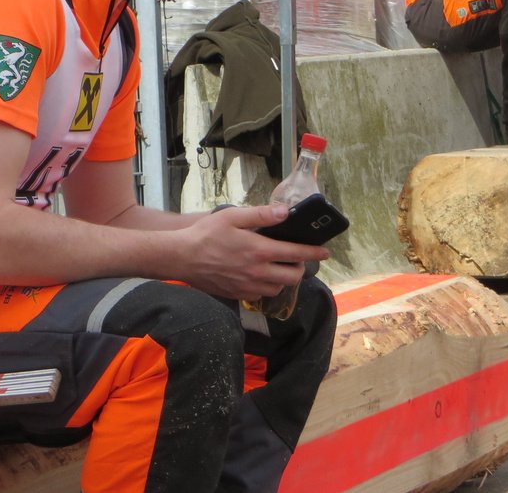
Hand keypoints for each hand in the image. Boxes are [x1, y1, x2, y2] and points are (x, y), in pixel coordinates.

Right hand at [174, 205, 329, 299]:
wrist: (182, 258)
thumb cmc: (205, 235)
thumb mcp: (232, 217)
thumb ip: (261, 215)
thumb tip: (285, 212)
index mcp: (260, 250)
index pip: (297, 253)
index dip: (314, 252)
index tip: (325, 252)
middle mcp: (258, 271)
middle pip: (294, 276)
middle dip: (301, 267)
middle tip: (297, 258)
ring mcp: (249, 286)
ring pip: (279, 287)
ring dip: (284, 278)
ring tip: (278, 267)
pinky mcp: (239, 294)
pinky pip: (262, 294)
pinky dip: (268, 286)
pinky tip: (260, 276)